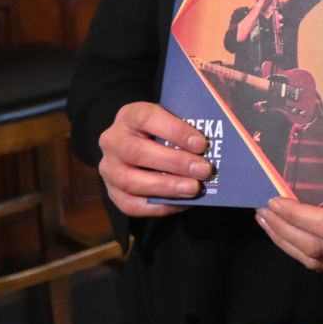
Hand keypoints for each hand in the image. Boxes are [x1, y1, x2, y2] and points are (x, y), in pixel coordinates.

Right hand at [96, 101, 211, 217]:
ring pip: (131, 181)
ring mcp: (108, 168)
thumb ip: (185, 127)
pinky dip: (159, 207)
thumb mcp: (169, 120)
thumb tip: (213, 144)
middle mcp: (113, 141)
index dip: (175, 130)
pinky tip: (183, 203)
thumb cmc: (161, 131)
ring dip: (166, 187)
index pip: (147, 118)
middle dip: (174, 163)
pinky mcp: (112, 192)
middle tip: (204, 170)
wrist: (136, 145)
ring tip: (194, 189)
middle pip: (137, 152)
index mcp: (129, 116)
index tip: (201, 144)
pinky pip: (131, 205)